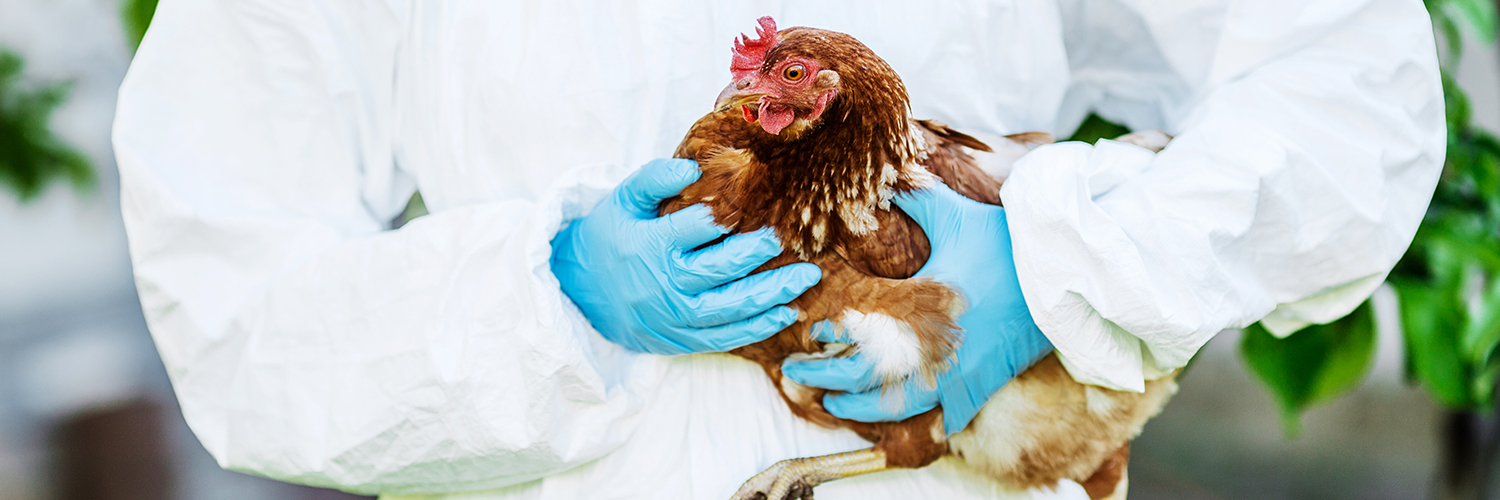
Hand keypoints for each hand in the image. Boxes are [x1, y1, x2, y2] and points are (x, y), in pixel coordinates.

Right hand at [550, 158, 821, 354]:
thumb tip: (692, 167)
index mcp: (650, 246)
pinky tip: (786, 313)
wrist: (579, 292)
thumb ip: (654, 178)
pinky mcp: (680, 339)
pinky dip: (757, 328)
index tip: (747, 205)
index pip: (697, 228)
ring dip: (772, 294)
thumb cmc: (609, 237)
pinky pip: (725, 338)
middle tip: (782, 238)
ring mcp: (674, 317)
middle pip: (721, 269)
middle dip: (757, 253)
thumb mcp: (621, 200)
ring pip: (731, 307)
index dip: (724, 216)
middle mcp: (665, 284)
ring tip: (805, 278)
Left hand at [782, 183, 1052, 433]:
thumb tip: (886, 179)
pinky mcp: (981, 384)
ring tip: (834, 404)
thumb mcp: (954, 215)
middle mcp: (931, 348)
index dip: (830, 335)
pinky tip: (893, 416)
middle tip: (799, 372)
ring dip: (860, 409)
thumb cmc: (1005, 245)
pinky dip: (914, 417)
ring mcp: (957, 372)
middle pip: (865, 379)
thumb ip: (914, 200)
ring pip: (897, 408)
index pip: (858, 332)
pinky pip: (941, 414)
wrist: (1061, 276)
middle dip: (827, 378)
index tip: (813, 330)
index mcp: (917, 307)